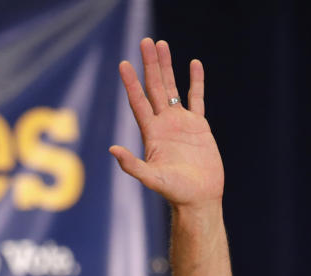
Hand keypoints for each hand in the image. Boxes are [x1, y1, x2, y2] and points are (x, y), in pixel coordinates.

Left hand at [109, 38, 223, 212]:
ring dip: (167, 67)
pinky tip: (193, 64)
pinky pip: (197, 98)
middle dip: (150, 65)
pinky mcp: (199, 126)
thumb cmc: (174, 191)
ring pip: (173, 88)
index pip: (139, 101)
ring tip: (162, 44)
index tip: (124, 64)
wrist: (199, 198)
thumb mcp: (151, 178)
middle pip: (155, 87)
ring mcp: (181, 123)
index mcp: (152, 132)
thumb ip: (132, 165)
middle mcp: (164, 124)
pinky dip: (196, 81)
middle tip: (146, 42)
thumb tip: (112, 150)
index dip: (131, 83)